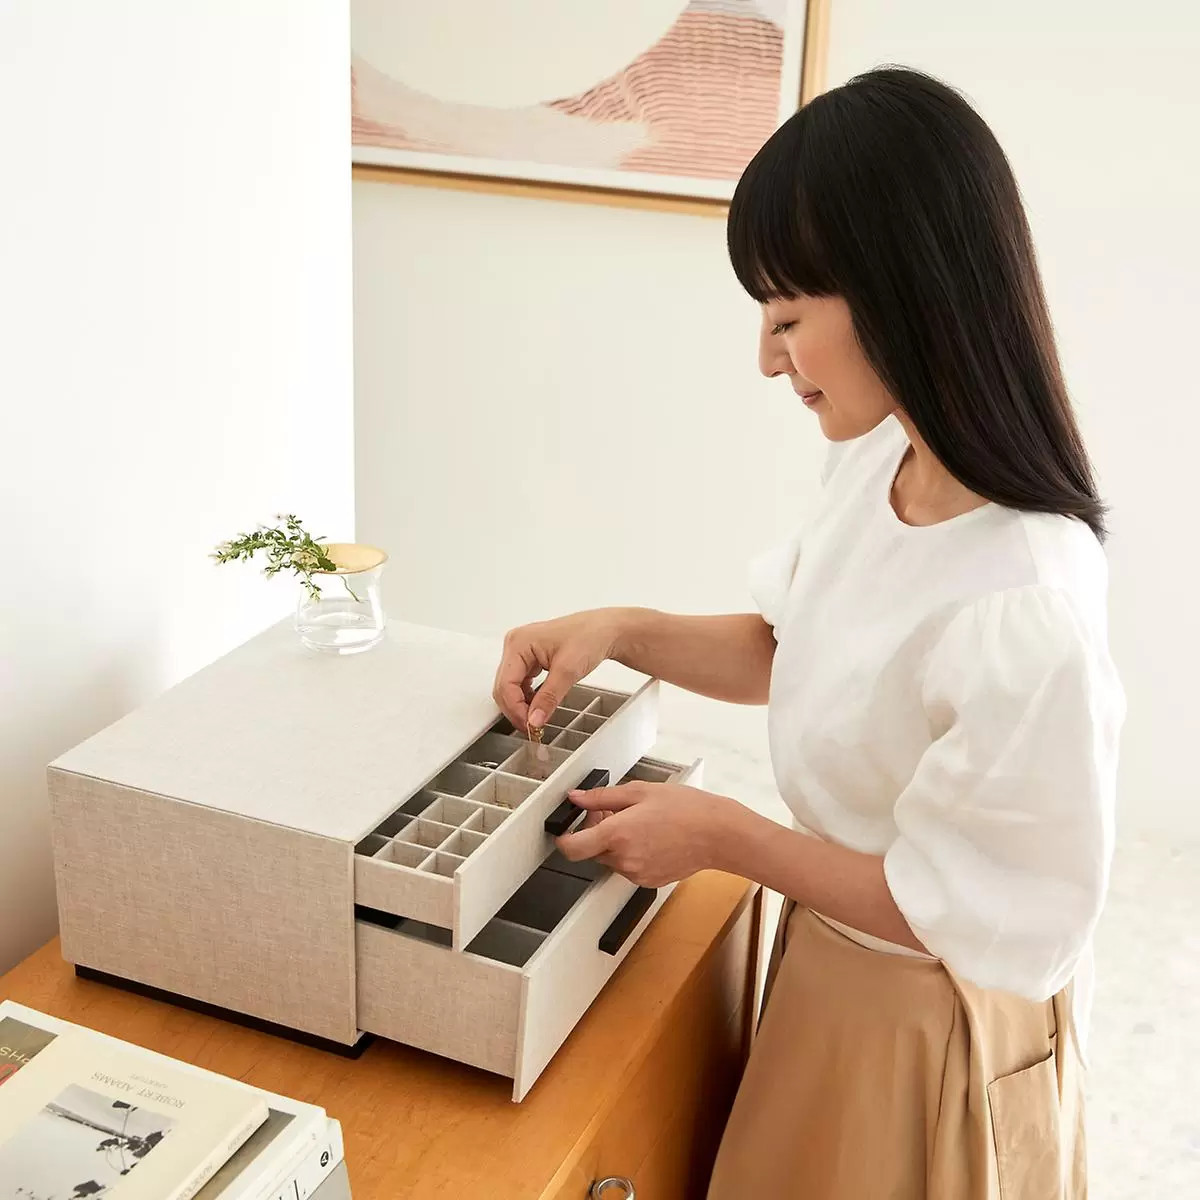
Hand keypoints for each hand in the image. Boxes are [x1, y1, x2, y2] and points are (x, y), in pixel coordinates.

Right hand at [493, 609, 625, 731]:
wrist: (603, 631)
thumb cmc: (588, 637)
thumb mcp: (568, 671)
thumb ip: (548, 698)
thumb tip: (534, 720)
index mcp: (518, 643)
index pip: (505, 684)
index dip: (515, 709)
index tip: (529, 726)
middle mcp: (515, 645)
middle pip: (503, 688)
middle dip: (516, 710)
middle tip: (532, 728)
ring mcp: (520, 652)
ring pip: (509, 688)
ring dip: (520, 706)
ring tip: (536, 720)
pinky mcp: (528, 660)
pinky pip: (519, 684)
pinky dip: (526, 699)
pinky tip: (537, 707)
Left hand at [555, 781, 739, 887]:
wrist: (718, 834)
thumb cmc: (686, 809)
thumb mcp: (641, 791)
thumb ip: (603, 797)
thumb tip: (577, 797)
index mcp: (618, 834)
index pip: (572, 848)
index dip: (564, 838)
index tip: (566, 830)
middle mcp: (624, 858)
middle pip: (593, 850)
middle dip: (597, 832)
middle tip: (616, 812)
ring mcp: (636, 873)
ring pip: (611, 859)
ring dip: (616, 843)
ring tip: (641, 823)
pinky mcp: (648, 881)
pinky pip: (629, 867)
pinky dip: (632, 854)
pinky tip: (652, 837)